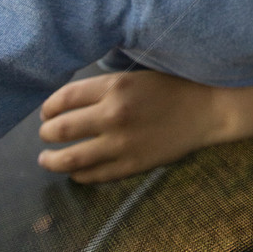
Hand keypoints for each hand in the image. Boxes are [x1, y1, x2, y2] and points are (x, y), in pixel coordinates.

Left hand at [38, 70, 227, 183]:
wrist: (207, 109)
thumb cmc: (172, 88)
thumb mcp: (136, 76)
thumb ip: (105, 88)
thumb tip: (71, 102)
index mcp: (114, 87)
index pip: (64, 98)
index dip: (49, 107)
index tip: (46, 113)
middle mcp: (112, 115)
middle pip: (61, 128)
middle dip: (47, 133)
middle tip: (45, 135)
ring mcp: (121, 144)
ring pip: (71, 157)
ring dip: (52, 160)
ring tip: (46, 159)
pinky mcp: (131, 165)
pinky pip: (94, 175)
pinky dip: (78, 175)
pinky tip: (76, 171)